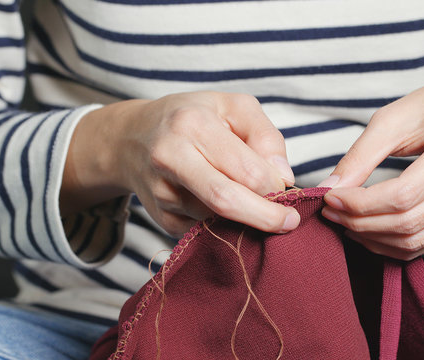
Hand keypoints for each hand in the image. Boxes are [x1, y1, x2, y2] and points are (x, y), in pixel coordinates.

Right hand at [61, 92, 299, 235]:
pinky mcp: (162, 218)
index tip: (291, 194)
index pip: (244, 169)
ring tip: (254, 203)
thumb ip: (265, 136)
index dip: (274, 187)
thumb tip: (283, 178)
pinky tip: (228, 207)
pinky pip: (205, 229)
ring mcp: (162, 191)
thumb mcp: (234, 107)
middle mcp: (170, 157)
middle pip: (225, 201)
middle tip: (289, 223)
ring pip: (217, 219)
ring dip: (245, 218)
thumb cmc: (193, 118)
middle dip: (264, 217)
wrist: (132, 138)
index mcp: (193, 125)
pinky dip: (225, 224)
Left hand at [318, 75, 423, 259]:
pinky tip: (368, 230)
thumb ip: (361, 155)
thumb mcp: (395, 117)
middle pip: (410, 222)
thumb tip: (331, 189)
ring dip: (373, 238)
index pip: (404, 194)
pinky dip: (392, 244)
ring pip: (418, 240)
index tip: (330, 197)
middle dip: (361, 222)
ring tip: (345, 222)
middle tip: (332, 212)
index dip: (361, 203)